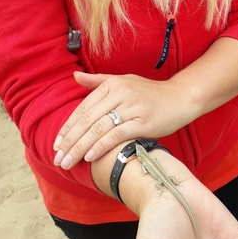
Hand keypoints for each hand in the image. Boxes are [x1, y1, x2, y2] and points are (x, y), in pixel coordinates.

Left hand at [53, 72, 192, 169]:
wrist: (180, 97)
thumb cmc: (150, 93)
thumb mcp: (124, 81)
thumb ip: (98, 81)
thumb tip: (75, 77)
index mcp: (112, 84)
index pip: (83, 108)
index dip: (68, 127)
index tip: (57, 144)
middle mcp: (120, 93)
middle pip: (88, 120)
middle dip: (70, 141)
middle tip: (58, 158)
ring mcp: (132, 107)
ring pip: (99, 128)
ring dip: (80, 147)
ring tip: (68, 162)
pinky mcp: (143, 121)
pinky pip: (117, 134)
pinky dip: (101, 146)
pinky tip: (90, 157)